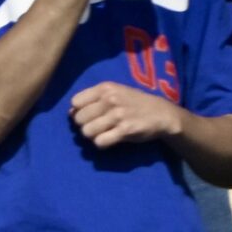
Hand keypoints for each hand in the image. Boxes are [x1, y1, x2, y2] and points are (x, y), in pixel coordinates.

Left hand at [68, 80, 183, 148]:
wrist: (161, 113)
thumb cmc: (134, 102)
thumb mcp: (114, 92)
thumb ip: (93, 99)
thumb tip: (70, 112)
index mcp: (105, 88)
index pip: (76, 102)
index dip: (79, 111)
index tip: (88, 115)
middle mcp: (109, 100)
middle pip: (79, 119)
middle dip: (84, 125)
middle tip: (95, 127)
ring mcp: (117, 115)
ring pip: (87, 131)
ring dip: (92, 136)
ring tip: (102, 133)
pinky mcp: (125, 131)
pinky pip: (100, 142)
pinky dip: (101, 144)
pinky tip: (108, 140)